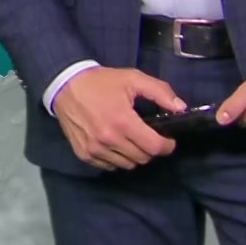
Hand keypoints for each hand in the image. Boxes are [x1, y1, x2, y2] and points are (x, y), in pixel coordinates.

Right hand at [52, 67, 184, 170]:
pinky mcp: (84, 154)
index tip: (168, 140)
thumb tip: (181, 108)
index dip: (167, 145)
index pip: (155, 147)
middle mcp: (109, 139)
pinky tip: (114, 144)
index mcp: (123, 121)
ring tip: (130, 140)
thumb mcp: (132, 78)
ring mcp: (95, 149)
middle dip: (150, 149)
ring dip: (134, 155)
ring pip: (127, 165)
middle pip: (143, 158)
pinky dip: (116, 158)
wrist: (65, 85)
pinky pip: (110, 166)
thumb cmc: (101, 82)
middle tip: (148, 136)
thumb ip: (159, 92)